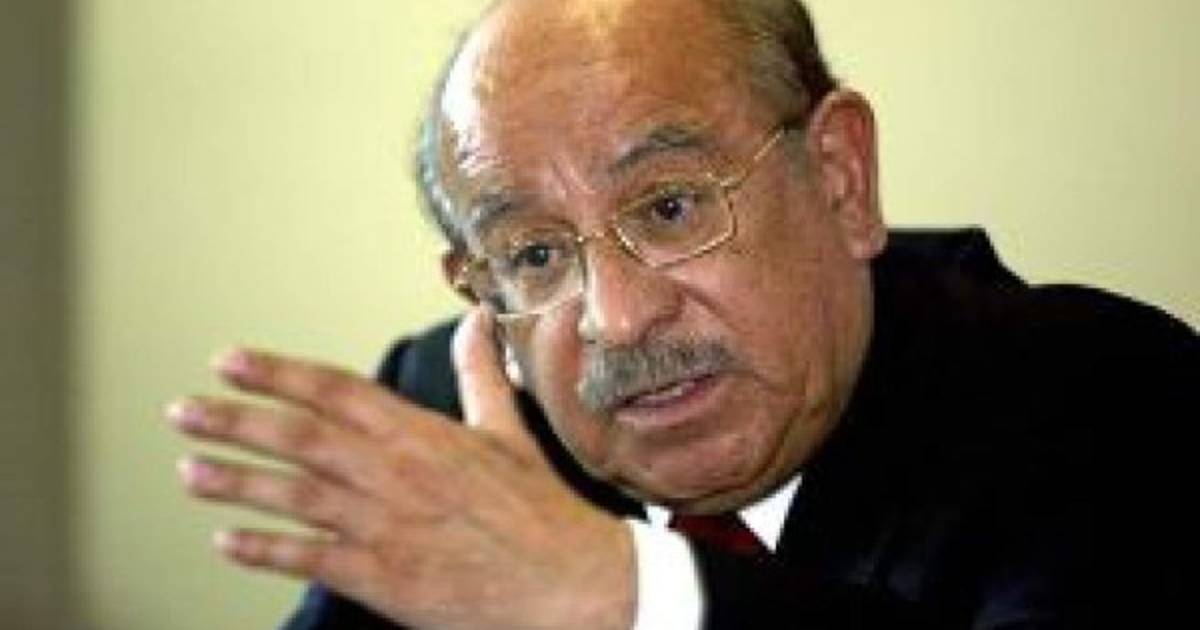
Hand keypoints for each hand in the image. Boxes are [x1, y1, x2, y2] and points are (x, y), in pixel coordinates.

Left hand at [168, 307, 634, 629]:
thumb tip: (476, 320)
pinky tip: (228, 541)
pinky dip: (265, 550)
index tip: (230, 361)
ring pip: (294, 497)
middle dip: (236, 421)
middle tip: (184, 410)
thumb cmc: (537, 508)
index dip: (277, 373)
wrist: (567, 582)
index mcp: (422, 433)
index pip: (335, 391)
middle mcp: (395, 474)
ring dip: (236, 482)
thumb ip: (480, 374)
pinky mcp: (383, 578)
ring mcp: (385, 527)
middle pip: (300, 438)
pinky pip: (310, 559)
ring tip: (190, 470)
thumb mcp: (508, 432)